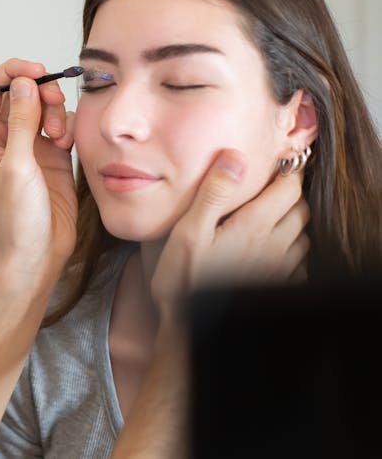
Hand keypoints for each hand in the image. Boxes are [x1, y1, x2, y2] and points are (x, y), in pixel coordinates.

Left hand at [0, 58, 76, 284]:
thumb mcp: (18, 166)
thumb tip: (23, 83)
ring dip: (55, 111)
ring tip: (59, 136)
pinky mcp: (50, 154)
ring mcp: (27, 145)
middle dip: (40, 92)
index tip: (37, 72)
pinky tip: (67, 144)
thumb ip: (21, 122)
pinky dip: (66, 127)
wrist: (37, 253)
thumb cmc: (17, 218)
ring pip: (42, 106)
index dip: (12, 72)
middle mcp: (2, 137)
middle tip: (55, 104)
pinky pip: (60, 124)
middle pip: (20, 92)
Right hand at [152, 148, 309, 314]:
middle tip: (270, 189)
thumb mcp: (188, 231)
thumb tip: (235, 158)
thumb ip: (213, 193)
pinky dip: (291, 252)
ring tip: (269, 219)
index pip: (289, 189)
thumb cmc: (182, 279)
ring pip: (303, 237)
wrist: (189, 327)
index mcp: (253, 227)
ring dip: (292, 224)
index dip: (288, 172)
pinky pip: (299, 265)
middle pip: (301, 211)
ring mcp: (279, 270)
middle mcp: (274, 247)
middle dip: (290, 196)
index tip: (278, 164)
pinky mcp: (277, 288)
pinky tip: (269, 252)